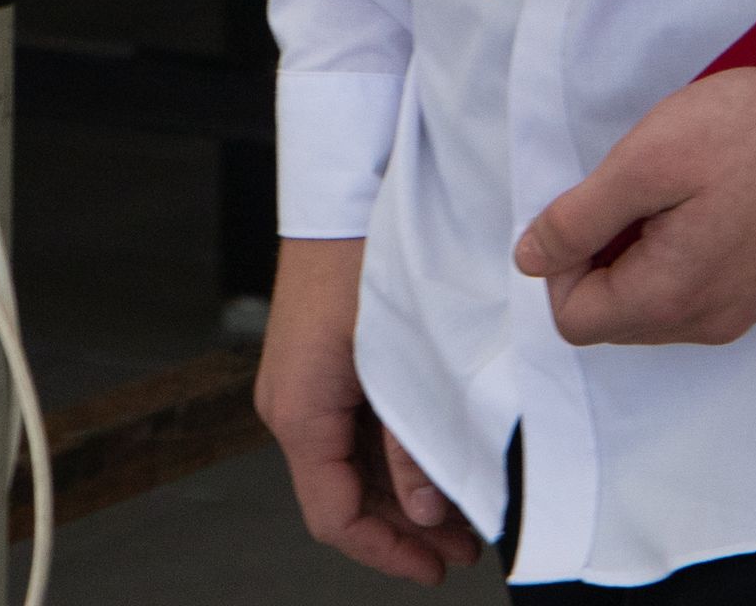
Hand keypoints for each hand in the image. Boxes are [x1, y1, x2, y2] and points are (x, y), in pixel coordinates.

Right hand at [255, 237, 477, 583]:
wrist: (346, 188)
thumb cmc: (365, 256)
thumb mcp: (400, 359)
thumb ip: (411, 441)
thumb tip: (428, 510)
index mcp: (299, 411)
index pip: (334, 517)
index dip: (386, 552)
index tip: (434, 567)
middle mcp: (291, 405)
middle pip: (343, 497)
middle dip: (404, 528)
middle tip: (464, 541)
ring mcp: (304, 386)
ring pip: (349, 468)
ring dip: (402, 494)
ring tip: (461, 507)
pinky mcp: (323, 366)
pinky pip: (351, 432)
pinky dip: (391, 456)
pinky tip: (435, 458)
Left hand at [514, 67, 755, 348]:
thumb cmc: (747, 133)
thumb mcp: (645, 161)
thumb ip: (578, 219)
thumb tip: (529, 260)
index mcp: (672, 299)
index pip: (575, 321)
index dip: (562, 263)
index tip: (591, 205)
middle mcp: (710, 324)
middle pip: (616, 320)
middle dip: (602, 261)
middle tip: (632, 191)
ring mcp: (747, 311)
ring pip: (658, 309)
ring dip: (642, 259)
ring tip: (671, 193)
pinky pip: (701, 294)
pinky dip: (683, 259)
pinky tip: (707, 202)